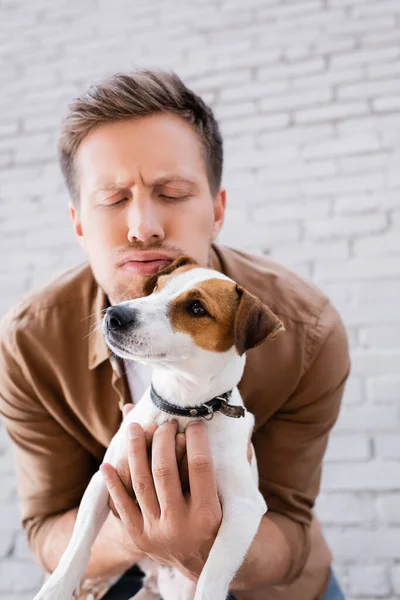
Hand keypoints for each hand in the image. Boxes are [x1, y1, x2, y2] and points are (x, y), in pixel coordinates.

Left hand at [101, 419, 221, 580]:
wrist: (204, 565)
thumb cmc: (221, 522)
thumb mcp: (234, 500)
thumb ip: (236, 466)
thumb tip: (235, 429)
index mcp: (208, 514)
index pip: (199, 465)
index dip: (196, 439)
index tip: (195, 423)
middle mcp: (180, 524)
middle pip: (164, 470)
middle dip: (162, 439)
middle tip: (166, 424)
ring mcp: (156, 531)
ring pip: (140, 483)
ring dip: (135, 451)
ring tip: (134, 427)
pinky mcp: (138, 537)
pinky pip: (121, 506)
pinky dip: (113, 484)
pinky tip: (107, 463)